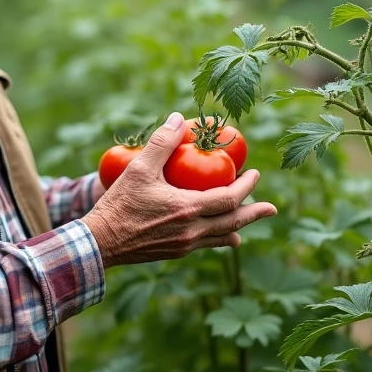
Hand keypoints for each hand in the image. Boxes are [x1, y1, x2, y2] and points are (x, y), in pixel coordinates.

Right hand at [82, 112, 276, 267]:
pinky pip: (205, 245)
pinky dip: (218, 237)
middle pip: (233, 223)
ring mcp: (184, 245)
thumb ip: (162, 143)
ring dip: (238, 227)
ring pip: (220, 237)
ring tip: (249, 223)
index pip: (229, 199)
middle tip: (271, 207)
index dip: (246, 187)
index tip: (255, 174)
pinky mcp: (174, 253)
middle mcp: (191, 231)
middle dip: (254, 213)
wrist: (100, 243)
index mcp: (187, 209)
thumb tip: (179, 118)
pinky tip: (220, 236)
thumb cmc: (118, 204)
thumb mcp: (139, 169)